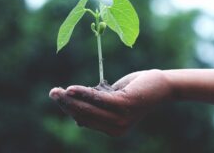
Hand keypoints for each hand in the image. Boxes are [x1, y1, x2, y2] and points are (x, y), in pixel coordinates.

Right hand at [49, 69, 173, 135]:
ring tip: (57, 91)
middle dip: (66, 104)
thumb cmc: (136, 90)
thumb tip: (76, 117)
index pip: (85, 120)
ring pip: (88, 109)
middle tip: (52, 93)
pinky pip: (98, 99)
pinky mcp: (124, 105)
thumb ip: (98, 107)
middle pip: (84, 116)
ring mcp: (120, 119)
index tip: (59, 98)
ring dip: (70, 99)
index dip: (70, 109)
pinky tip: (71, 89)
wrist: (161, 85)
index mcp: (113, 129)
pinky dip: (84, 93)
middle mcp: (116, 128)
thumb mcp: (114, 100)